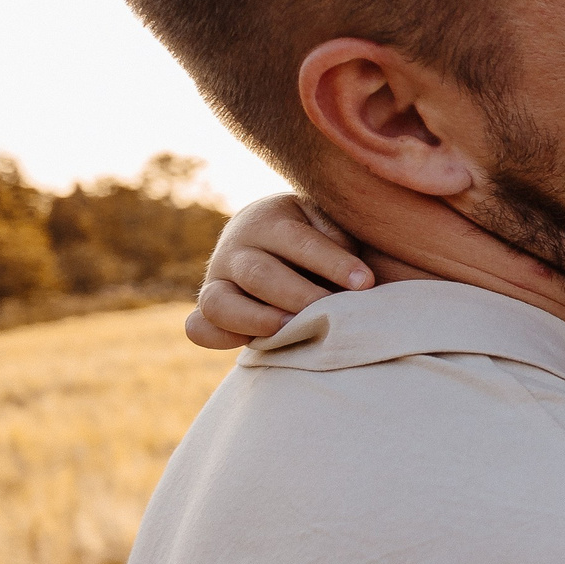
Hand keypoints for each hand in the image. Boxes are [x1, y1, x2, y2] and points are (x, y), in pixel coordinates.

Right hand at [184, 194, 373, 349]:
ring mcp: (217, 279)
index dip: (332, 263)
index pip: (298, 241)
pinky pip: (199, 328)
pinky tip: (252, 343)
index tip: (365, 283)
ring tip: (290, 330)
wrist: (280, 243)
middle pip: (259, 274)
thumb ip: (340, 245)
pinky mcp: (209, 310)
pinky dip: (218, 338)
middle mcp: (236, 247)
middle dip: (298, 296)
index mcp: (269, 219)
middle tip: (331, 312)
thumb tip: (358, 282)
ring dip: (255, 319)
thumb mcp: (330, 227)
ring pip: (219, 303)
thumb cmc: (319, 238)